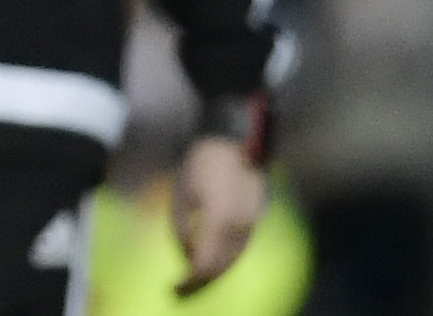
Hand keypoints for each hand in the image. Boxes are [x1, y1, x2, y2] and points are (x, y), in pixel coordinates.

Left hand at [172, 134, 265, 294]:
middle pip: (222, 266)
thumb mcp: (181, 194)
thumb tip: (187, 254)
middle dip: (202, 282)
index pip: (206, 262)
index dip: (191, 279)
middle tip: (183, 288)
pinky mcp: (256, 222)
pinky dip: (226, 261)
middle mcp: (240, 228)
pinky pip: (241, 250)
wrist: (238, 144)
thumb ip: (182, 227)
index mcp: (219, 220)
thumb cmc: (203, 163)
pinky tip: (213, 263)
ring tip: (195, 279)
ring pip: (234, 261)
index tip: (176, 287)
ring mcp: (252, 226)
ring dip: (215, 273)